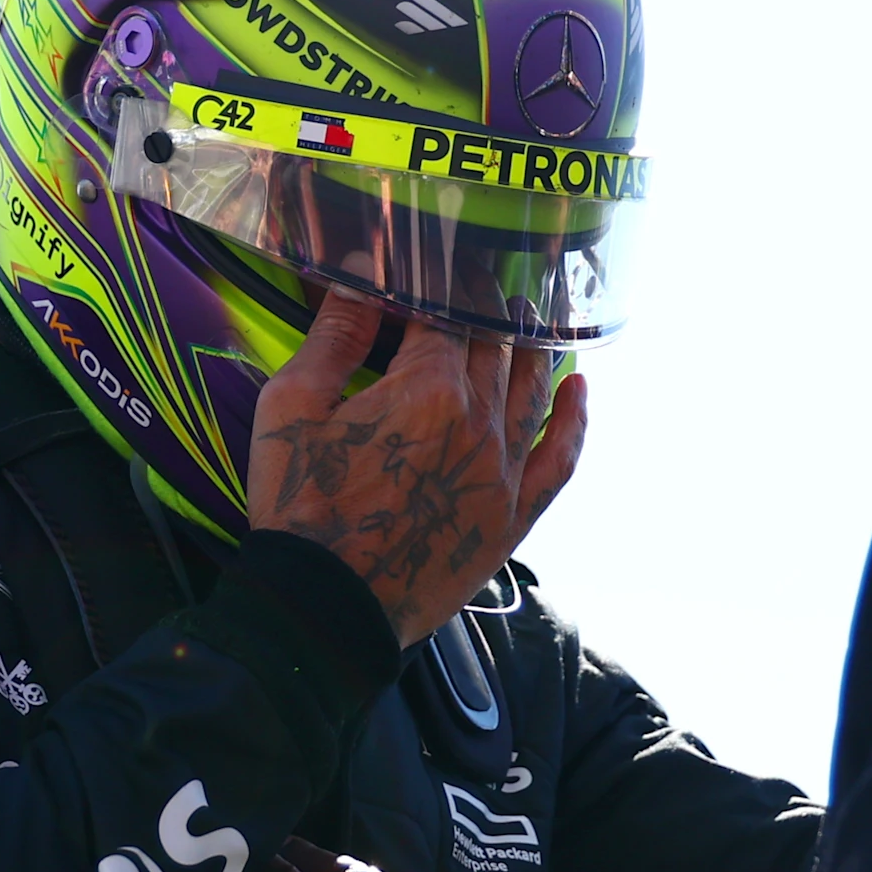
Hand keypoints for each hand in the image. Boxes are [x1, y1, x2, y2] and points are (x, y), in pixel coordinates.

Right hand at [247, 290, 588, 645]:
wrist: (325, 607)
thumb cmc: (300, 507)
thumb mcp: (292, 408)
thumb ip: (335, 335)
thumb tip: (359, 274)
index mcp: (428, 389)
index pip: (449, 313)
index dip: (442, 283)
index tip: (434, 265)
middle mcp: (479, 422)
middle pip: (496, 345)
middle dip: (486, 308)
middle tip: (476, 284)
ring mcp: (504, 470)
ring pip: (534, 388)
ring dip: (532, 346)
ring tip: (526, 318)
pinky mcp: (513, 515)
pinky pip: (561, 458)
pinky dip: (574, 420)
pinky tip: (579, 391)